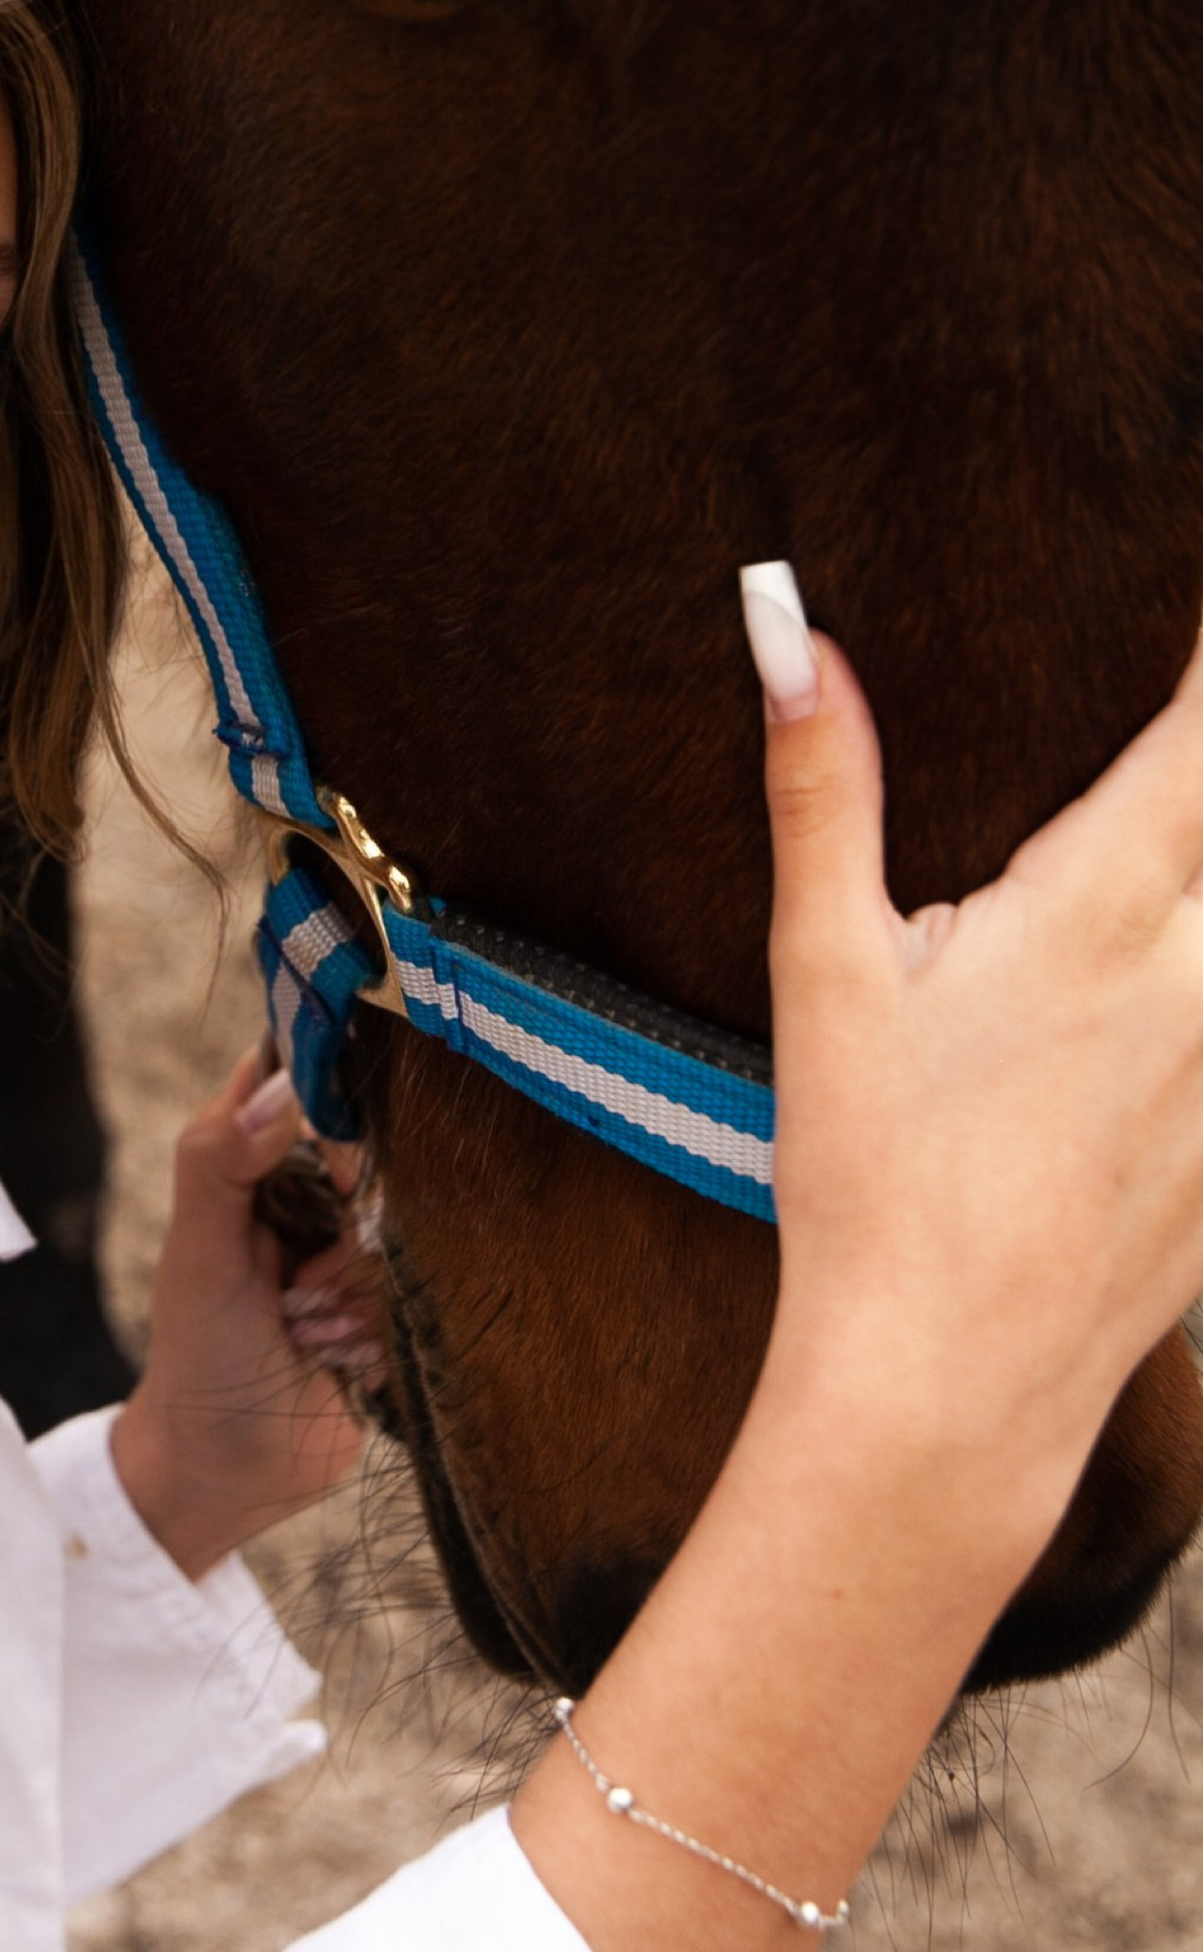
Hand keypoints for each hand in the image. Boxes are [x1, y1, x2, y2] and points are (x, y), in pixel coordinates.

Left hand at [108, 1049, 379, 1577]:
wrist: (227, 1476)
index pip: (295, 1079)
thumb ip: (221, 1163)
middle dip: (347, 1220)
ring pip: (401, 1227)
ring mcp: (350, 1253)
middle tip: (302, 1277)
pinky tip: (337, 1361)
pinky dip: (377, 1328)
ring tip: (305, 1331)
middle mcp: (305, 1198)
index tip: (333, 1151)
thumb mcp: (199, 1257)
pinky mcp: (388, 1309)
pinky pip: (419, 1290)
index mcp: (249, 1165)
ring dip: (354, 1290)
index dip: (325, 1094)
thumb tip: (282, 1087)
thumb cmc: (197, 1357)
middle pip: (371, 1152)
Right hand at [513, 575, 1202, 1951]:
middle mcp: (1202, 976)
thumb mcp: (828, 971)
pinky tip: (1175, 975)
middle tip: (1185, 713)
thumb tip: (789, 628)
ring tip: (1142, 886)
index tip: (1197, 561)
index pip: (1201, 735)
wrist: (948, 1391)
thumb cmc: (870, 1178)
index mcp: (1099, 912)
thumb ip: (823, 786)